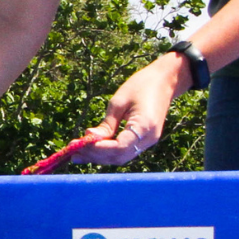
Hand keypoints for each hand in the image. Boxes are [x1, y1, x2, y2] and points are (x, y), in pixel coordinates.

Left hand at [73, 52, 190, 165]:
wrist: (164, 81)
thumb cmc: (141, 86)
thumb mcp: (119, 102)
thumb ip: (106, 124)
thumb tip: (89, 138)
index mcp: (144, 126)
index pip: (119, 147)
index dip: (98, 149)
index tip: (79, 144)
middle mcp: (149, 138)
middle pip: (119, 156)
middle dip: (95, 155)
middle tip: (73, 151)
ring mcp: (148, 141)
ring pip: (121, 157)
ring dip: (99, 157)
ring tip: (77, 153)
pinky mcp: (144, 140)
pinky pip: (124, 151)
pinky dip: (107, 152)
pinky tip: (91, 150)